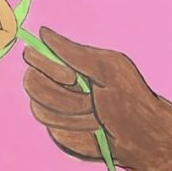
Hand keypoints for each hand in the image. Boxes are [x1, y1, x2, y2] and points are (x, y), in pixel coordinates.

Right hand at [22, 28, 171, 170]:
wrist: (140, 138)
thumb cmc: (129, 100)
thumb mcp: (106, 69)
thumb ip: (73, 52)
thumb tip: (43, 32)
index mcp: (70, 63)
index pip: (34, 56)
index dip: (46, 66)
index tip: (72, 77)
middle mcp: (58, 84)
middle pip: (31, 84)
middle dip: (63, 96)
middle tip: (90, 101)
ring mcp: (56, 109)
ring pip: (39, 109)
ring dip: (73, 114)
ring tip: (96, 116)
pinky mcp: (59, 131)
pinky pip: (52, 128)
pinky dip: (74, 128)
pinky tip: (93, 130)